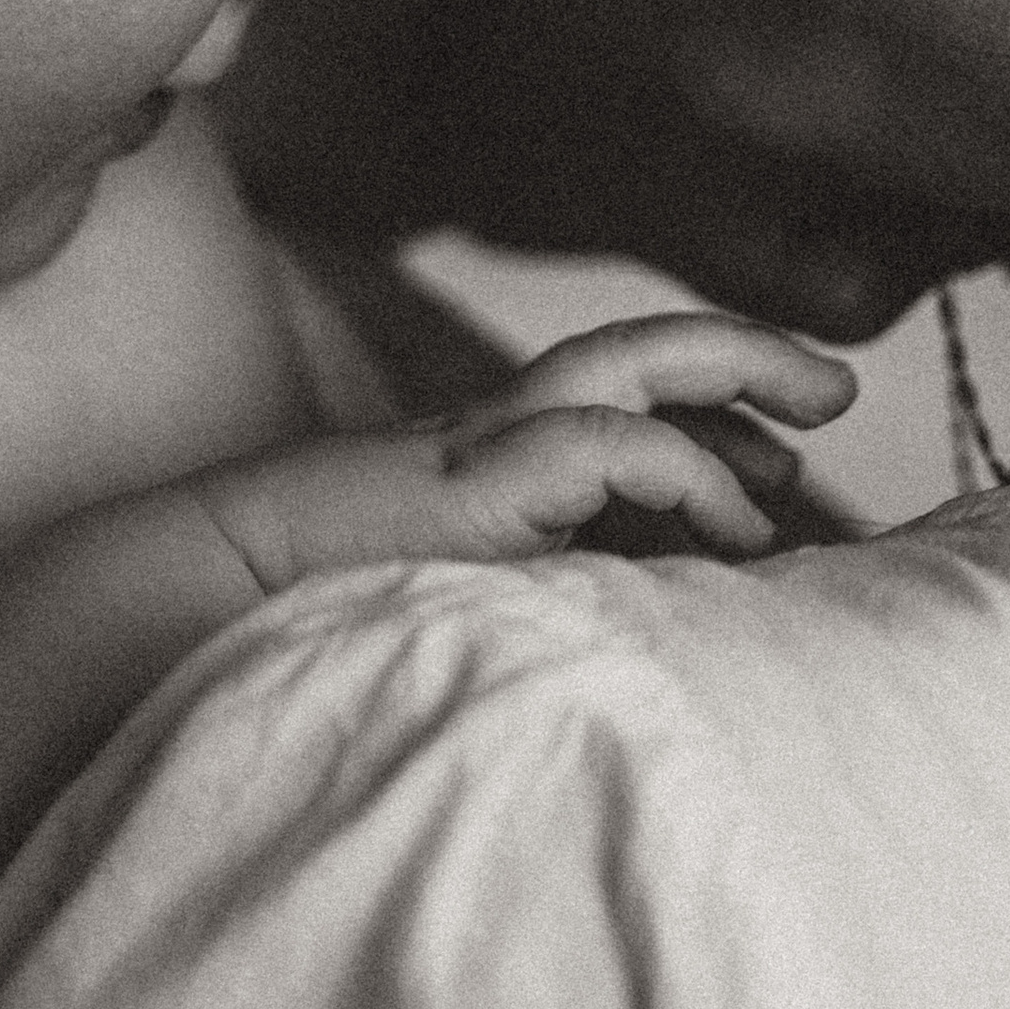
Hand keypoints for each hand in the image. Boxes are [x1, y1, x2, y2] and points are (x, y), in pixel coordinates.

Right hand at [187, 312, 858, 594]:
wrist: (175, 620)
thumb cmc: (300, 633)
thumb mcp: (451, 619)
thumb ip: (526, 609)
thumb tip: (633, 653)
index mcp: (482, 471)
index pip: (617, 407)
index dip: (707, 418)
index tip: (781, 469)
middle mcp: (485, 442)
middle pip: (635, 355)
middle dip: (743, 358)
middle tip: (834, 393)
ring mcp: (474, 453)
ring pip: (627, 365)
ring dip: (734, 373)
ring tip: (821, 410)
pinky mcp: (467, 486)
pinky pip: (601, 444)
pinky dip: (686, 469)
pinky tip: (740, 526)